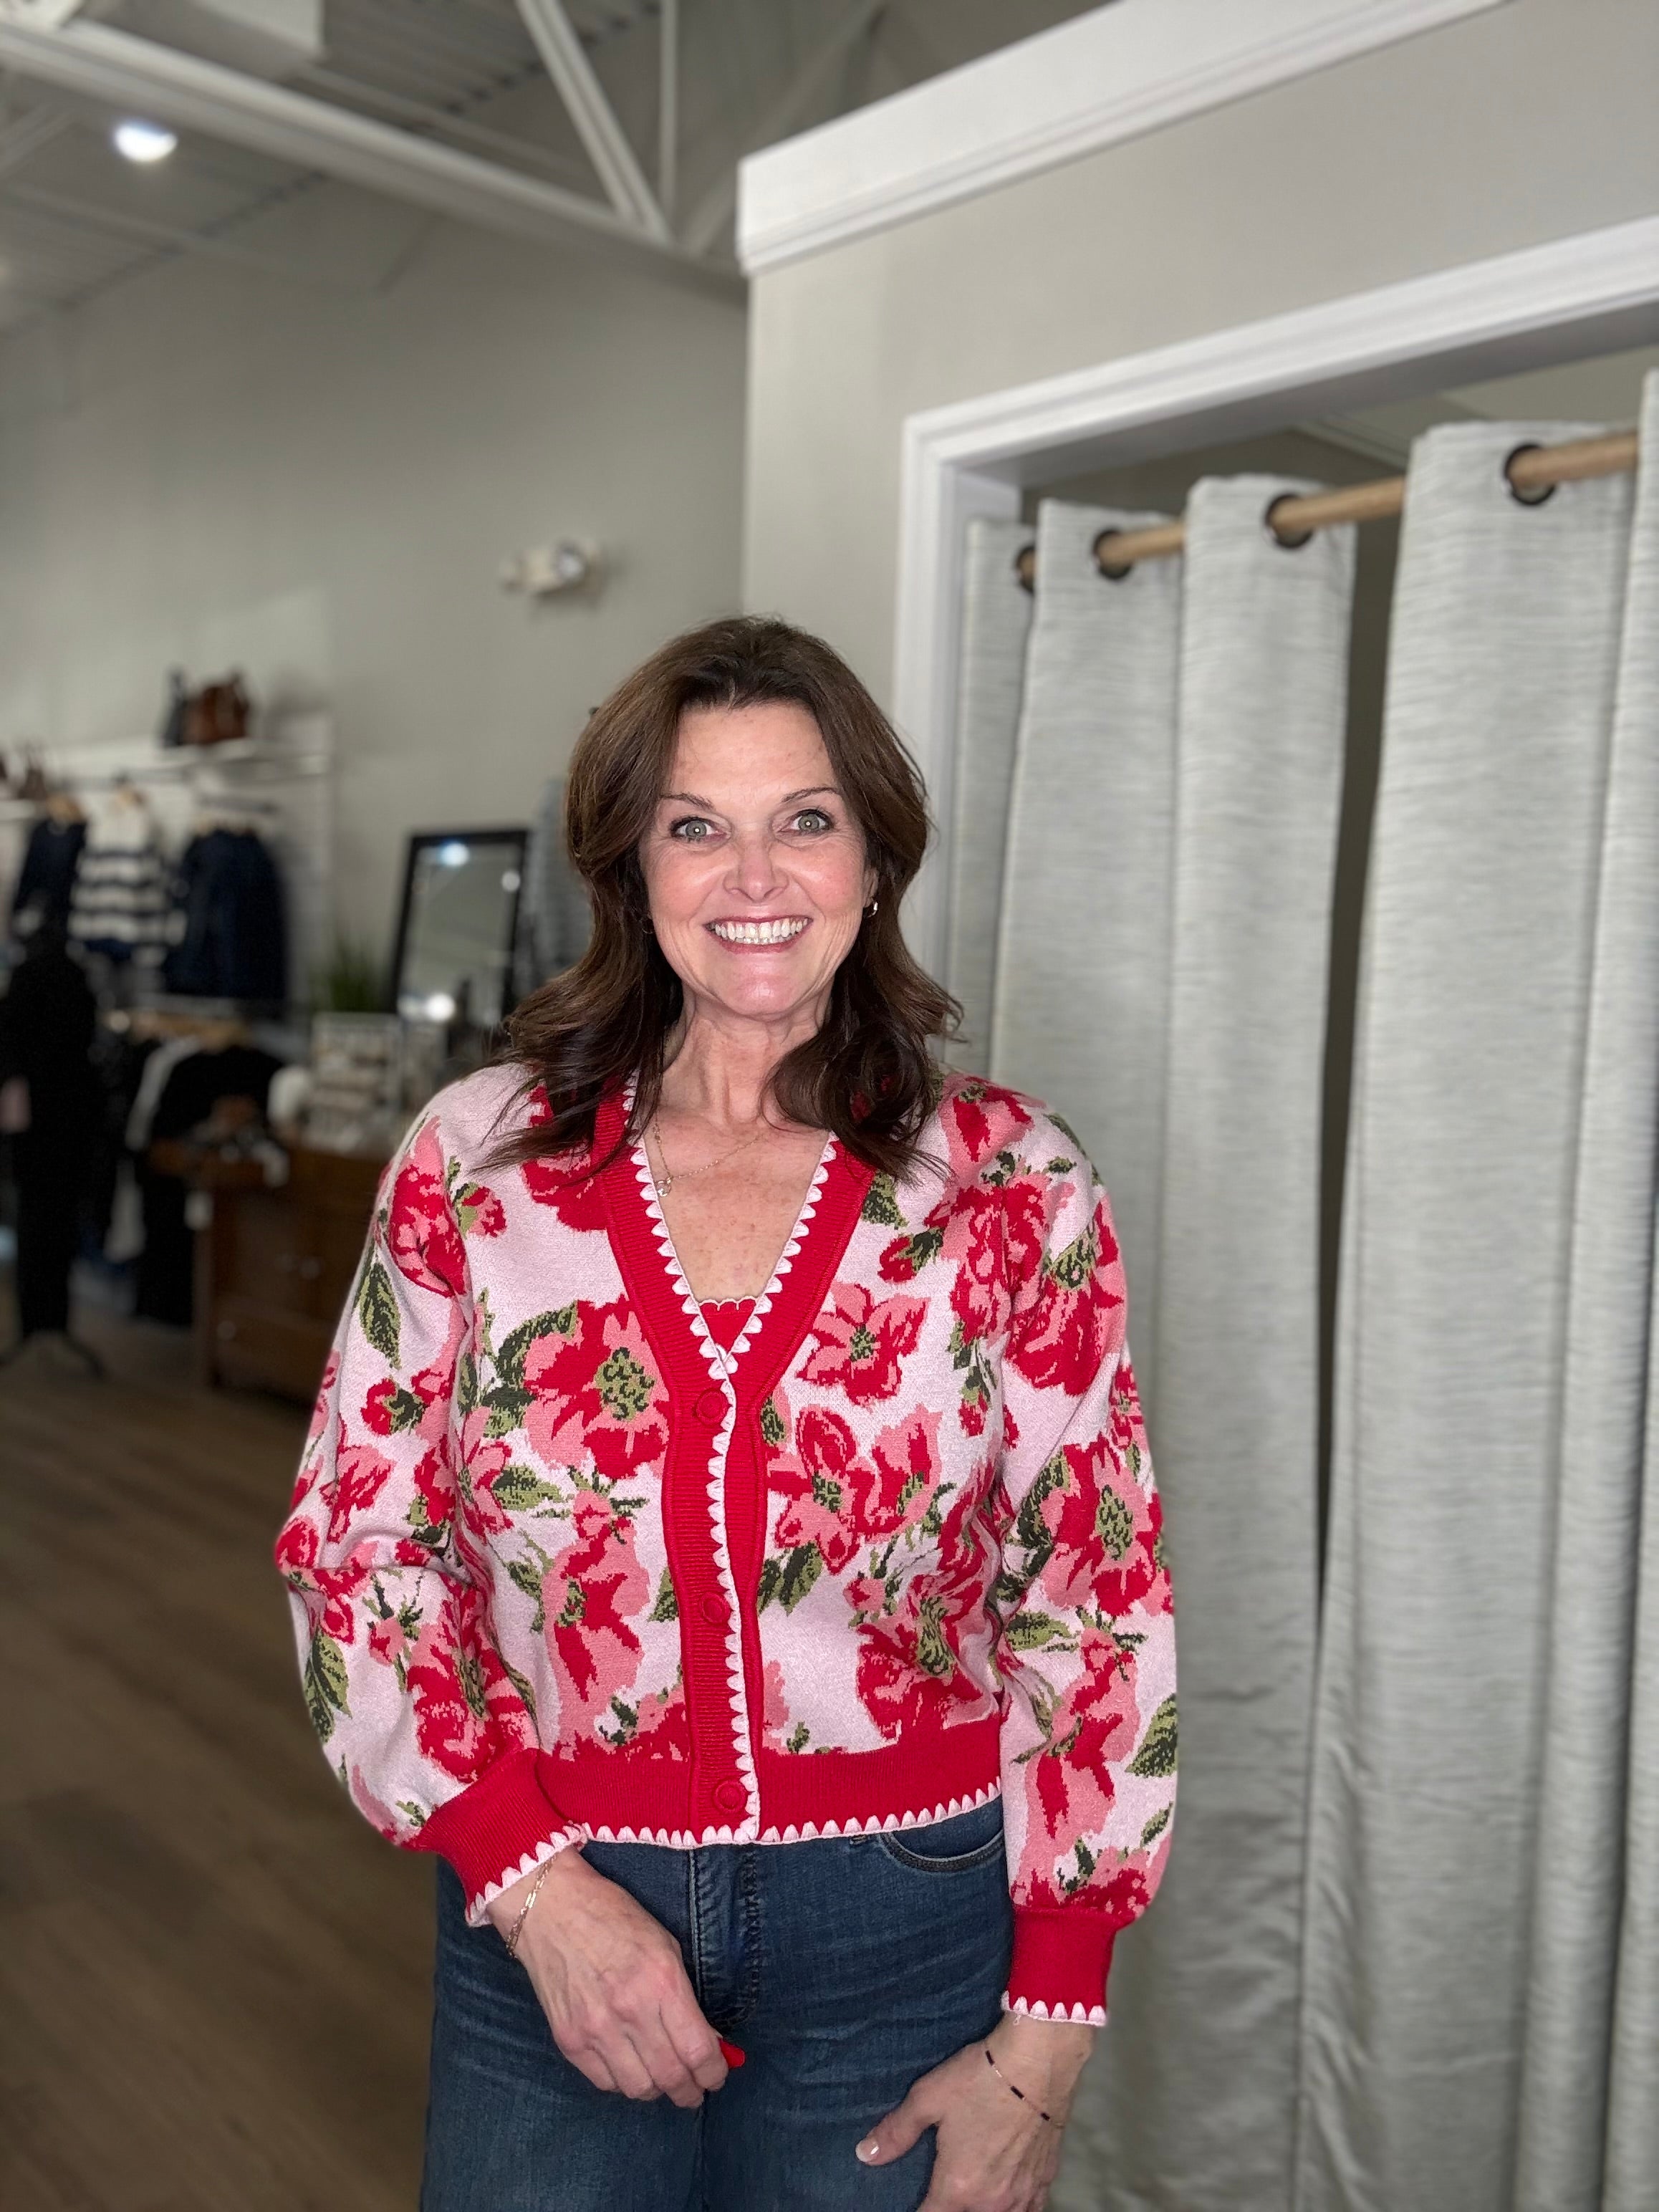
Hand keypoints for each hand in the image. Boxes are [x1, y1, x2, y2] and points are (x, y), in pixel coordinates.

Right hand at [485, 1849, 728, 2107]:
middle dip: (689, 2091)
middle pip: (671, 2078)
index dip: (714, 2073)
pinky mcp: (568, 2040)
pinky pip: (605, 2083)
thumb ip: (685, 1997)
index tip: (716, 2076)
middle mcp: (630, 2010)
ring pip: (638, 2089)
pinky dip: (622, 2082)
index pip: (698, 2051)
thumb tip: (707, 2042)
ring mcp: (595, 2029)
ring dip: (656, 2089)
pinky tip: (628, 2065)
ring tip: (660, 2078)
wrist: (551, 1909)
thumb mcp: (665, 1946)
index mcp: (661, 1981)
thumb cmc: (614, 1917)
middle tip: (693, 2090)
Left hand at [856, 2015, 1095, 2211]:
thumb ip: (897, 2131)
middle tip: (941, 2193)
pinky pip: (1030, 2210)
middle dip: (950, 2208)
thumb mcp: (928, 2097)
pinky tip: (1008, 2197)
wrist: (1038, 2061)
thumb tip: (865, 2154)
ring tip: (971, 2193)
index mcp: (958, 2187)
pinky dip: (1015, 2207)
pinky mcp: (1045, 2179)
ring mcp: (1023, 2193)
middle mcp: (992, 2201)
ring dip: (982, 2209)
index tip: (915, 2202)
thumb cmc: (980, 2077)